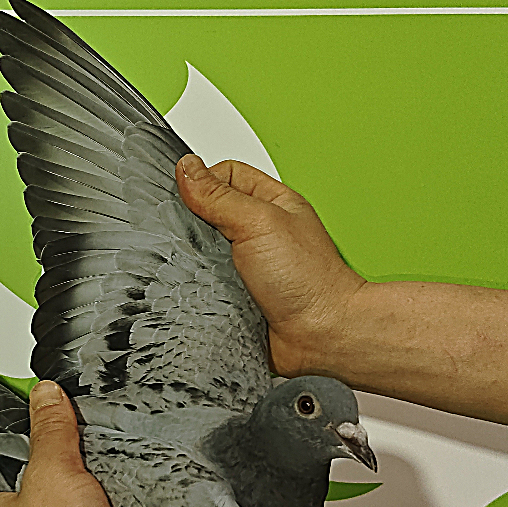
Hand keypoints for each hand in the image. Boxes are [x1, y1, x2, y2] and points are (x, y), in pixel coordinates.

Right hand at [176, 155, 365, 377]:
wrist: (322, 337)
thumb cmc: (309, 280)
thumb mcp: (258, 222)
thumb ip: (219, 195)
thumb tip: (187, 169)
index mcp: (270, 203)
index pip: (224, 175)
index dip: (202, 181)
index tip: (185, 197)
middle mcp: (258, 233)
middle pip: (208, 214)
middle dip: (193, 224)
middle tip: (191, 237)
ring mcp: (246, 266)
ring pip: (201, 252)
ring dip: (194, 262)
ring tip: (196, 269)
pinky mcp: (235, 297)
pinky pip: (203, 287)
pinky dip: (197, 291)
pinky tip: (198, 294)